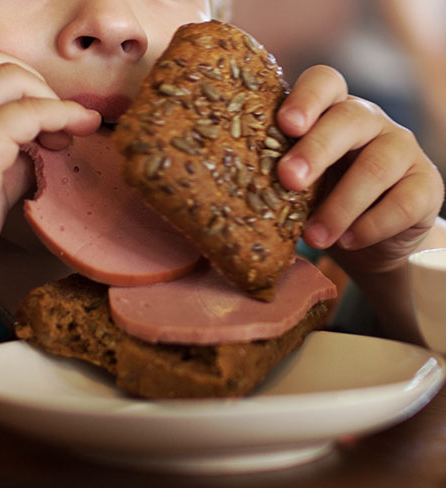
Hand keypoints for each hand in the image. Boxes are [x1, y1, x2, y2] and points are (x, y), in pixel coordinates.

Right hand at [0, 47, 100, 289]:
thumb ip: (6, 162)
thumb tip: (41, 153)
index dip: (17, 84)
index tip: (40, 120)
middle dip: (37, 87)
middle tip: (58, 127)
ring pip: (15, 78)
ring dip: (51, 100)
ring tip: (65, 138)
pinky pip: (31, 111)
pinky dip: (61, 115)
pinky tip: (76, 131)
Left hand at [275, 65, 443, 275]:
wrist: (367, 240)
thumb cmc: (317, 201)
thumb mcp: (295, 184)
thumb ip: (274, 174)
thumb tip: (224, 190)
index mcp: (330, 111)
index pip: (324, 82)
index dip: (306, 98)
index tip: (284, 125)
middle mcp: (368, 122)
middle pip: (349, 119)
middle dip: (316, 150)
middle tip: (288, 180)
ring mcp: (402, 150)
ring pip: (377, 165)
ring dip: (340, 205)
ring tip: (313, 237)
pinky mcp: (426, 185)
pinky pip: (403, 202)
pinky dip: (371, 225)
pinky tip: (347, 242)